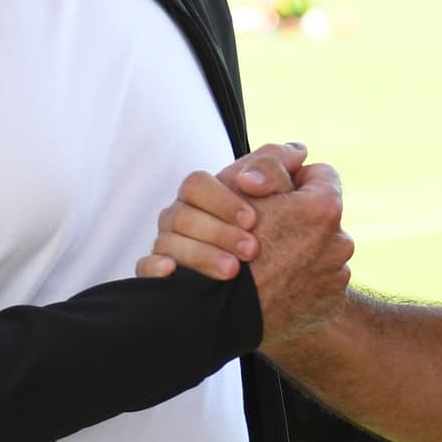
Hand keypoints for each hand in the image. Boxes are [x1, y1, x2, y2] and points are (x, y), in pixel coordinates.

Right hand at [136, 142, 307, 281]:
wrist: (259, 289)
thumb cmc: (268, 232)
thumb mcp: (277, 197)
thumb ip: (282, 168)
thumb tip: (297, 151)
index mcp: (202, 196)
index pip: (197, 185)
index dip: (223, 200)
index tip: (252, 219)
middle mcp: (181, 219)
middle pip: (181, 214)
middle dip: (218, 232)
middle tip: (252, 250)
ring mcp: (168, 247)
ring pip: (166, 243)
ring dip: (200, 254)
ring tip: (233, 271)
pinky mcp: (162, 279)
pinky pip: (144, 268)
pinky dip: (155, 268)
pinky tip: (173, 273)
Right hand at [240, 162, 352, 346]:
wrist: (220, 312)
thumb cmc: (224, 241)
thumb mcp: (238, 187)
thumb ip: (271, 163)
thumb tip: (300, 152)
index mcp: (324, 208)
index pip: (320, 175)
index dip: (292, 181)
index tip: (272, 195)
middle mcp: (340, 241)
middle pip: (320, 217)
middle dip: (295, 221)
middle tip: (262, 234)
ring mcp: (337, 277)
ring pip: (319, 252)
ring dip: (298, 254)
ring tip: (265, 264)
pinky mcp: (329, 306)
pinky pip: (317, 285)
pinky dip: (299, 284)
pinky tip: (273, 288)